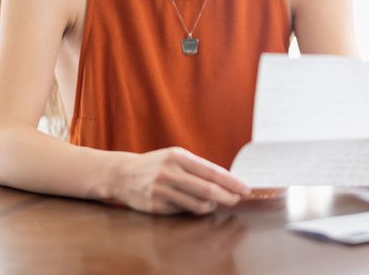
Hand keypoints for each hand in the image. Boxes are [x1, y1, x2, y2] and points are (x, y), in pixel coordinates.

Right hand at [108, 147, 251, 214]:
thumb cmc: (157, 164)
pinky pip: (183, 211)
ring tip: (216, 202)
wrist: (124, 174)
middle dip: (228, 196)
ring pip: (197, 204)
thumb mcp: (175, 157)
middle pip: (207, 190)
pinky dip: (194, 209)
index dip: (231, 182)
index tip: (245, 189)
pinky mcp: (156, 206)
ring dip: (211, 205)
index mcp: (178, 157)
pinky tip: (196, 205)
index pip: (211, 172)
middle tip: (238, 200)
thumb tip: (226, 182)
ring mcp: (162, 190)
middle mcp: (170, 172)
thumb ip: (197, 168)